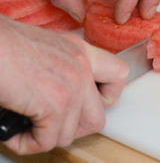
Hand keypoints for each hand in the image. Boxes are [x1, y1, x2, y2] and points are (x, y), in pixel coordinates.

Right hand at [0, 15, 127, 153]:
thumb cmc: (5, 44)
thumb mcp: (47, 48)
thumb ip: (65, 69)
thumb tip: (65, 97)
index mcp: (82, 52)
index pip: (119, 75)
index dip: (108, 97)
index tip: (91, 102)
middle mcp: (82, 67)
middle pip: (98, 118)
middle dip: (73, 129)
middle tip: (53, 125)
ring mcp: (72, 86)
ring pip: (71, 134)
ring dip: (47, 137)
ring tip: (29, 127)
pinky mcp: (55, 104)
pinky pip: (48, 141)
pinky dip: (29, 144)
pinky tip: (17, 133)